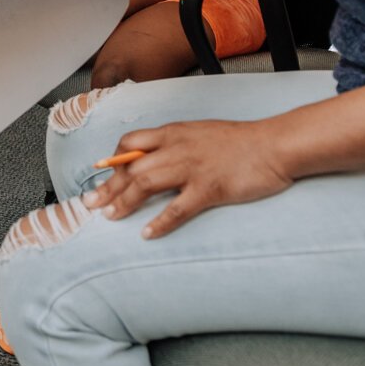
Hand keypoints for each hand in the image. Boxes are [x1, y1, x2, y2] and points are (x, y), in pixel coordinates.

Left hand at [82, 119, 292, 238]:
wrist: (274, 144)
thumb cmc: (241, 141)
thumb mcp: (200, 133)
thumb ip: (176, 144)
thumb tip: (156, 158)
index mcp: (173, 132)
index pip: (130, 142)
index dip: (113, 160)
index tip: (100, 174)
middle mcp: (177, 147)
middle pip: (131, 166)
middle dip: (108, 186)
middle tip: (90, 204)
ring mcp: (192, 168)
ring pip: (147, 183)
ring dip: (125, 201)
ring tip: (110, 217)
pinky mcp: (210, 188)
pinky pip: (178, 208)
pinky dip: (160, 221)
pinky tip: (147, 232)